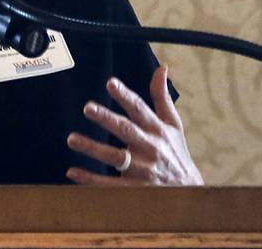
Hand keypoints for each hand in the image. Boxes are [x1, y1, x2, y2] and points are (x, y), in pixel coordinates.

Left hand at [66, 66, 202, 185]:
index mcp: (157, 130)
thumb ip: (162, 97)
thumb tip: (161, 69)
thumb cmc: (177, 153)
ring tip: (72, 139)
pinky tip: (73, 171)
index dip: (125, 95)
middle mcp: (150, 148)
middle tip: (88, 108)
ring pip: (114, 157)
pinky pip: (109, 185)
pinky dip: (90, 179)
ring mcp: (142, 170)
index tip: (111, 83)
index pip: (140, 109)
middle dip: (107, 119)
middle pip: (126, 131)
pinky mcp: (134, 189)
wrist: (189, 193)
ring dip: (93, 148)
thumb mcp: (174, 124)